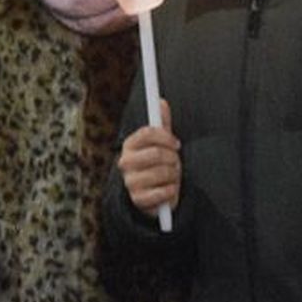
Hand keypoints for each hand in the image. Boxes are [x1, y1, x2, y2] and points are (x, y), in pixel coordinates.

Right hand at [117, 99, 181, 218]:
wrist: (152, 196)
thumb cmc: (157, 165)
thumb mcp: (159, 144)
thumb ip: (161, 124)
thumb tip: (161, 102)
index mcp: (129, 145)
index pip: (147, 133)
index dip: (165, 137)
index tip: (176, 143)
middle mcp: (125, 162)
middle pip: (156, 153)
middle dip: (172, 158)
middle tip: (175, 162)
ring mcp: (130, 181)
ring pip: (162, 172)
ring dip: (173, 176)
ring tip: (171, 177)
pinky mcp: (138, 199)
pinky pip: (163, 192)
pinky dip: (171, 192)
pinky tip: (167, 191)